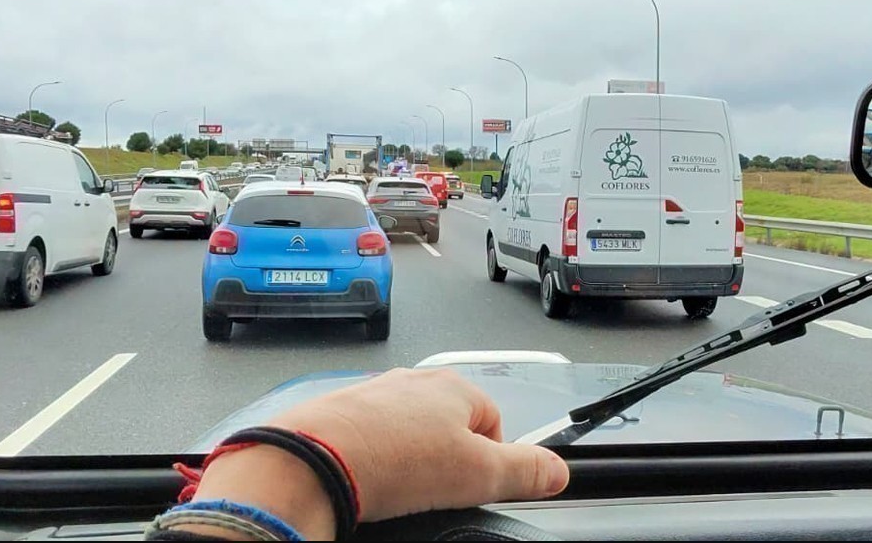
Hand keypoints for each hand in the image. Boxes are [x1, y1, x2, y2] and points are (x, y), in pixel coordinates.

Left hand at [268, 367, 570, 522]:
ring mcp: (374, 395)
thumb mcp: (478, 474)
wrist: (313, 460)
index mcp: (454, 387)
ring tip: (396, 487)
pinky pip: (370, 438)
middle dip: (445, 460)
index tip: (470, 484)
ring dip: (407, 460)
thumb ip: (525, 471)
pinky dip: (372, 459)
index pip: (492, 423)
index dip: (487, 461)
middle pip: (449, 427)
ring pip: (407, 433)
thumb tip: (558, 470)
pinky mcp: (340, 414)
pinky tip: (367, 479)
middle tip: (433, 489)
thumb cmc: (394, 459)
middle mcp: (413, 382)